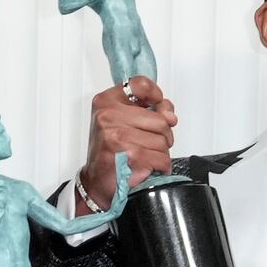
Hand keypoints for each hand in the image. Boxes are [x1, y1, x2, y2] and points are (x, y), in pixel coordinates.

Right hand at [79, 79, 176, 210]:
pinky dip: (160, 166)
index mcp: (107, 102)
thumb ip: (146, 111)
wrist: (96, 182)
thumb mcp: (121, 122)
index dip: (157, 96)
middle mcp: (109, 115)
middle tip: (150, 142)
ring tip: (145, 156)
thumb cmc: (110, 152)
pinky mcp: (129, 155)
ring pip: (163, 141)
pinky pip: (162, 158)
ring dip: (161, 153)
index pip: (141, 84)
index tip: (157, 105)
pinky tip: (149, 166)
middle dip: (163, 135)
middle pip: (160, 119)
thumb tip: (170, 114)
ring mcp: (118, 135)